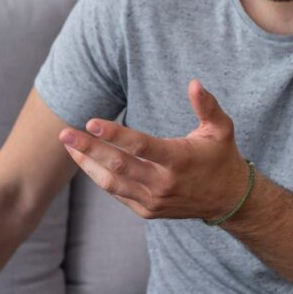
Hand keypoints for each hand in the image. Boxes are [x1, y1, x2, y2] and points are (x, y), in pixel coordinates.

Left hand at [58, 79, 250, 220]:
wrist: (228, 201)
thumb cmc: (221, 157)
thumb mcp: (221, 129)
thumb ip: (206, 105)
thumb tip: (194, 83)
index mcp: (178, 160)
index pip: (140, 146)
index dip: (114, 135)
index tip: (90, 122)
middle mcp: (163, 184)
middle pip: (117, 165)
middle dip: (88, 148)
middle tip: (64, 133)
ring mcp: (153, 200)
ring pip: (111, 183)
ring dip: (86, 164)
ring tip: (68, 146)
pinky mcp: (147, 211)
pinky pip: (116, 193)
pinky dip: (99, 177)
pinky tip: (85, 161)